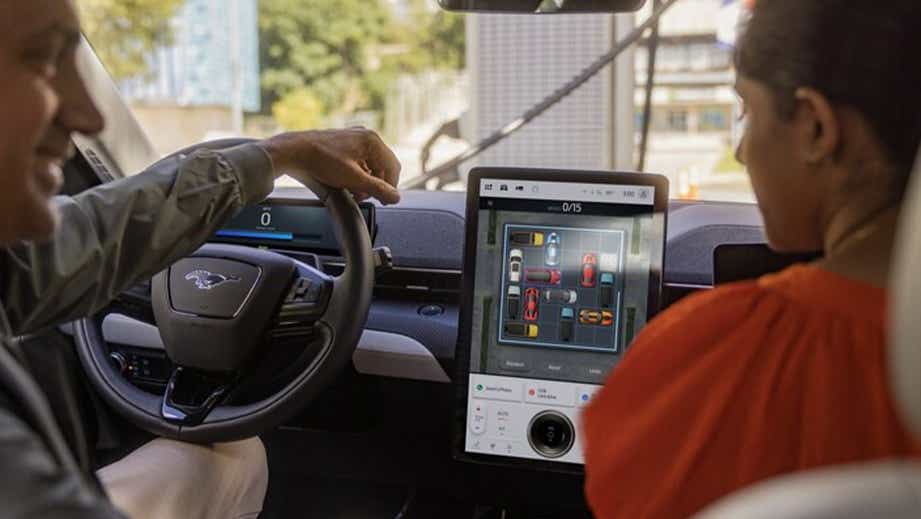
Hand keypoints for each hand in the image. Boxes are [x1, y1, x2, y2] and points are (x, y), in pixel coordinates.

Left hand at [259, 128, 401, 203]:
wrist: (295, 151)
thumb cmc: (321, 160)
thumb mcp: (353, 179)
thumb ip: (377, 189)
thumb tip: (395, 197)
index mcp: (372, 141)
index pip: (393, 168)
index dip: (390, 187)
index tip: (385, 200)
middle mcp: (366, 136)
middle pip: (383, 166)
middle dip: (377, 184)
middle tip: (370, 198)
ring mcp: (355, 138)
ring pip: (371, 164)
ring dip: (367, 181)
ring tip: (356, 194)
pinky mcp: (345, 143)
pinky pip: (360, 161)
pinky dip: (358, 175)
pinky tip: (349, 185)